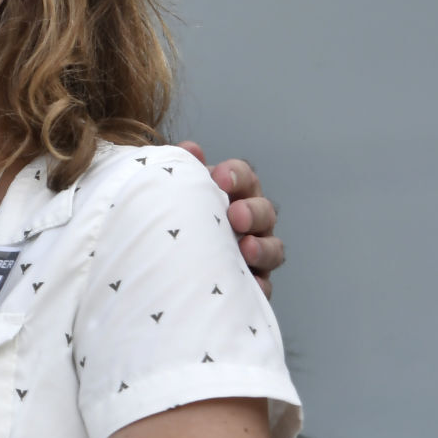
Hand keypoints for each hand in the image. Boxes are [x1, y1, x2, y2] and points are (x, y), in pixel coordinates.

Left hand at [178, 142, 281, 297]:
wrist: (164, 266)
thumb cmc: (174, 222)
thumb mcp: (173, 194)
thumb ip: (182, 170)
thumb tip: (189, 149)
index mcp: (231, 195)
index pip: (243, 177)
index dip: (236, 175)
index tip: (220, 178)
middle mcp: (250, 223)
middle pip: (265, 211)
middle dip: (253, 211)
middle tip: (235, 215)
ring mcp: (254, 255)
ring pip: (273, 249)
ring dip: (263, 248)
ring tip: (246, 249)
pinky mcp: (250, 286)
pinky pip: (263, 288)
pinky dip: (259, 285)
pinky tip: (248, 284)